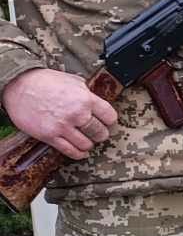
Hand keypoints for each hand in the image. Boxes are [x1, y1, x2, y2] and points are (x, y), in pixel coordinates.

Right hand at [3, 69, 119, 160]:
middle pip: (100, 132)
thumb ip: (87, 93)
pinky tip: (81, 152)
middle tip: (98, 134)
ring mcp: (63, 126)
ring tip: (87, 141)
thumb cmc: (45, 81)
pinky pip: (70, 151)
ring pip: (86, 144)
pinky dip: (79, 154)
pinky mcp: (49, 136)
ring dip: (89, 144)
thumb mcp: (73, 81)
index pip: (110, 117)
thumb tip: (96, 100)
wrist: (19, 86)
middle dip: (101, 134)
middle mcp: (77, 114)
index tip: (107, 123)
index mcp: (86, 99)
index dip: (109, 121)